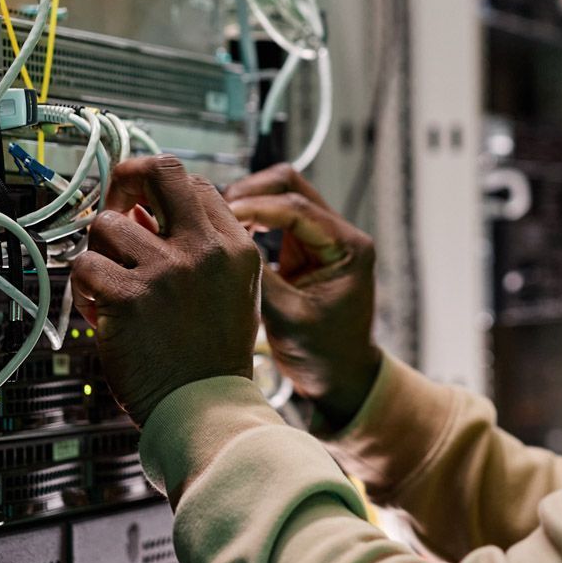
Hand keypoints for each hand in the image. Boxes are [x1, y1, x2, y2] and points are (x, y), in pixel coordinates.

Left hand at [70, 156, 261, 426]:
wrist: (205, 407)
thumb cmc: (212, 359)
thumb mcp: (233, 293)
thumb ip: (203, 249)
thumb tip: (147, 215)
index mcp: (235, 248)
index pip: (195, 185)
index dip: (164, 194)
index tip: (148, 212)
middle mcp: (203, 250)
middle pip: (159, 172)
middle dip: (128, 178)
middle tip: (118, 205)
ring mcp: (166, 270)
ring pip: (105, 223)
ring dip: (99, 253)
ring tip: (109, 284)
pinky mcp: (128, 296)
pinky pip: (83, 264)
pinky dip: (82, 288)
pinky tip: (99, 309)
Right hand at [222, 164, 380, 428]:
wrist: (340, 376)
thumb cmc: (323, 355)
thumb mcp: (286, 316)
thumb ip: (256, 276)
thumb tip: (219, 244)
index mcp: (348, 247)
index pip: (296, 206)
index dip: (254, 207)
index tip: (219, 217)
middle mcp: (339, 234)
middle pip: (289, 185)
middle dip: (249, 193)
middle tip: (213, 214)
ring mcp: (321, 237)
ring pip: (279, 195)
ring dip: (247, 204)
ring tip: (214, 223)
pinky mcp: (303, 247)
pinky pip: (274, 217)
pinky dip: (249, 220)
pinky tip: (225, 235)